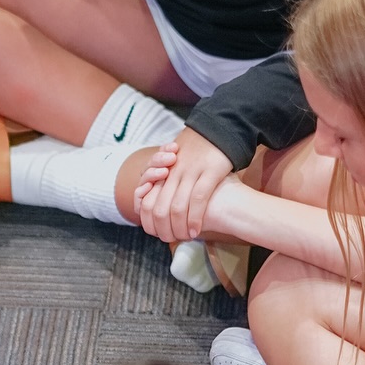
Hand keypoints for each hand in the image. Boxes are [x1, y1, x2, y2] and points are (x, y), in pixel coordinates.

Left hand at [134, 127, 232, 245]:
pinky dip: (195, 219)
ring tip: (184, 237)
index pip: (145, 201)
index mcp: (163, 171)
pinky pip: (198, 199)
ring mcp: (190, 171)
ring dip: (179, 228)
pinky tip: (196, 230)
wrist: (220, 126)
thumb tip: (159, 198)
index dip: (148, 220)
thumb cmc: (199, 148)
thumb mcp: (176, 162)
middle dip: (163, 229)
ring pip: (176, 207)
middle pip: (159, 208)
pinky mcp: (209, 171)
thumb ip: (168, 179)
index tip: (155, 231)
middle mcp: (173, 172)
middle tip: (170, 239)